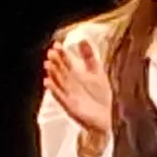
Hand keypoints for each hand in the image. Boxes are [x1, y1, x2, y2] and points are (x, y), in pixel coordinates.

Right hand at [40, 36, 114, 151]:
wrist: (108, 117)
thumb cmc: (101, 96)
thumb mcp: (97, 72)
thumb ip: (89, 57)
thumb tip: (83, 40)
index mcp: (75, 75)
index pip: (66, 62)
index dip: (61, 54)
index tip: (56, 45)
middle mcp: (70, 84)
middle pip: (60, 71)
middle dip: (55, 62)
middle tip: (51, 52)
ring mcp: (68, 95)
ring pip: (58, 82)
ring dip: (52, 74)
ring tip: (48, 64)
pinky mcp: (69, 106)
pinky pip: (59, 97)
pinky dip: (53, 90)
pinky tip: (48, 82)